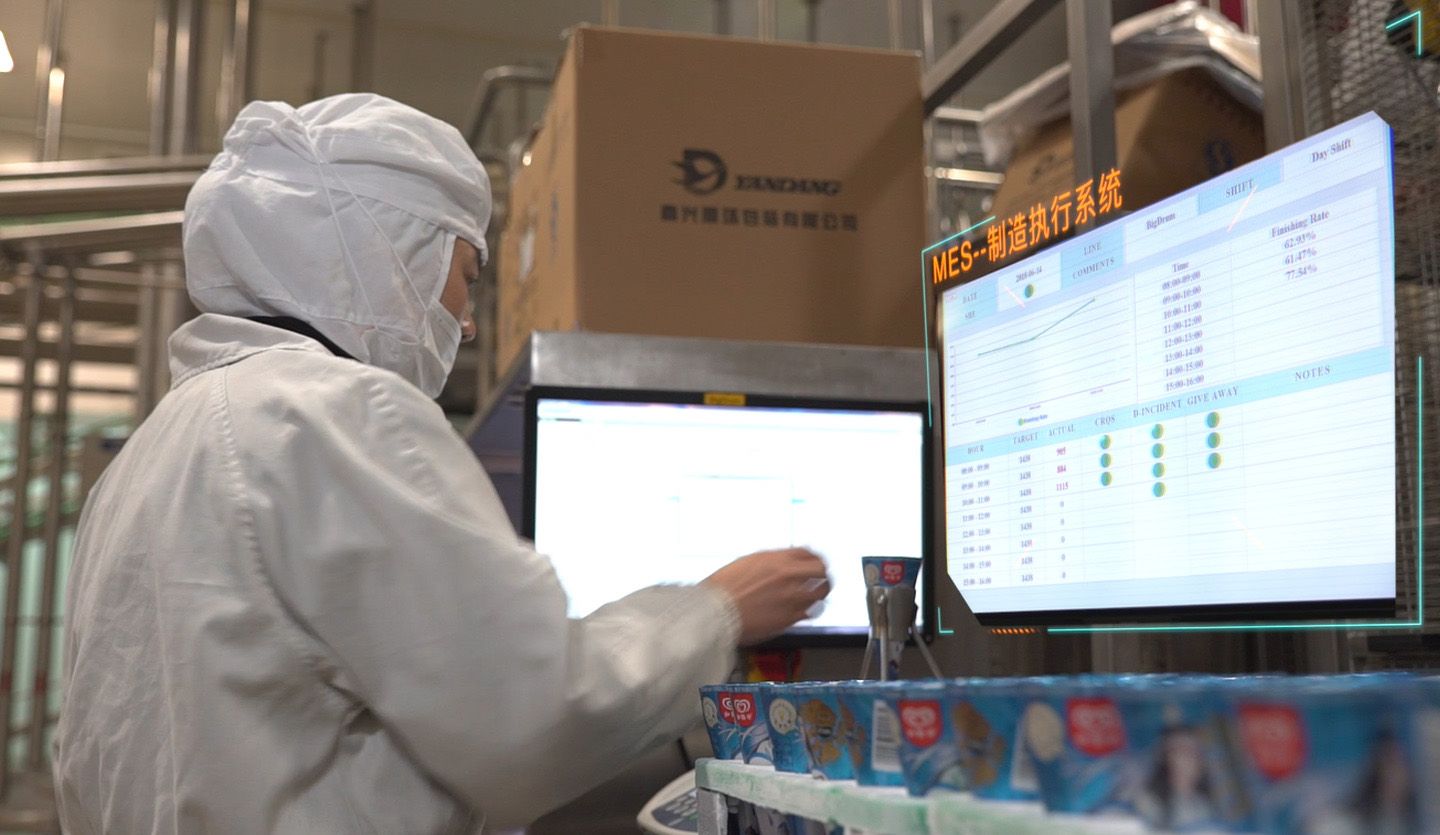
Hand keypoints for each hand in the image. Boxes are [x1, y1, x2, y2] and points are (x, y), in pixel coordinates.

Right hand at [701, 548, 830, 645]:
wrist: (715, 611)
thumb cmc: (723, 588)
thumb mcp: (746, 563)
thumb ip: (770, 563)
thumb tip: (782, 564)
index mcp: (776, 560)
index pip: (807, 553)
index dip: (813, 557)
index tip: (814, 562)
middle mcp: (788, 576)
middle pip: (821, 570)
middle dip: (823, 574)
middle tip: (822, 578)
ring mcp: (791, 598)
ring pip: (820, 592)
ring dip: (820, 593)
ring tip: (817, 596)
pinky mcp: (789, 619)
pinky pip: (810, 613)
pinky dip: (809, 610)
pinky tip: (805, 610)